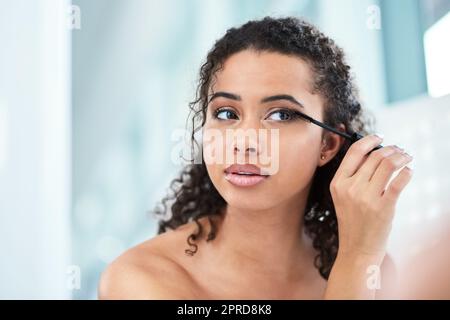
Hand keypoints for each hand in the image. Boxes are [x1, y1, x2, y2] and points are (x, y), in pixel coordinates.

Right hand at [330, 134, 412, 258]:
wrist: (356, 249)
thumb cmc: (352, 222)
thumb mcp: (343, 197)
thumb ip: (353, 177)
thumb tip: (373, 154)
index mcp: (338, 183)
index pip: (355, 152)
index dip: (369, 140)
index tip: (380, 137)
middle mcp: (350, 188)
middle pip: (375, 157)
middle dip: (391, 149)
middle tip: (400, 150)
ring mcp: (366, 198)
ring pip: (388, 165)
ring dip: (401, 157)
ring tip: (406, 157)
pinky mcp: (383, 208)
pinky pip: (398, 182)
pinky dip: (407, 172)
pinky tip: (409, 171)